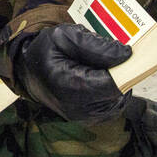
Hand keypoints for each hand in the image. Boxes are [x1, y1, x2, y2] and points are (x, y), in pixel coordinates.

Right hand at [9, 23, 131, 123]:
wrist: (29, 72)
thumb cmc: (46, 51)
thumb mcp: (64, 36)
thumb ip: (95, 45)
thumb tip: (125, 54)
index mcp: (68, 85)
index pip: (112, 82)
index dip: (125, 67)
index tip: (127, 51)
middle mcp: (76, 108)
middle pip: (118, 92)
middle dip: (122, 72)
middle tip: (113, 56)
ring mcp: (83, 118)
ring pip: (120, 99)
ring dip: (119, 82)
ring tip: (104, 67)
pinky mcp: (89, 120)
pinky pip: (114, 106)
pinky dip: (114, 91)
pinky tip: (103, 79)